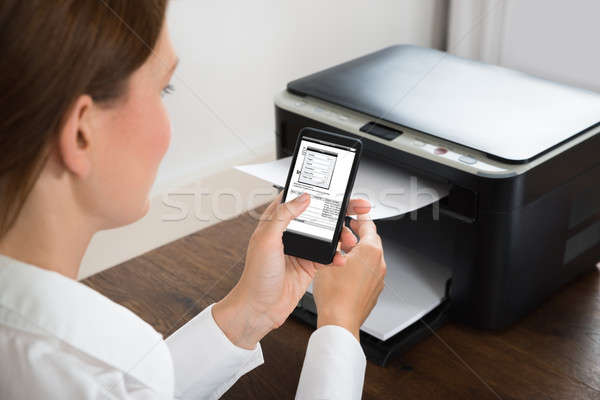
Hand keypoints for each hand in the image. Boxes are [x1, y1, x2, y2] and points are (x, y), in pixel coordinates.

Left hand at [212, 191, 370, 348]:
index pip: (299, 198)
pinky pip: (329, 255)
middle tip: (359, 207)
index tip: (337, 189)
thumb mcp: (266, 239)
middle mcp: (290, 232)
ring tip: (350, 239)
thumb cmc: (255, 276)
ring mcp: (302, 248)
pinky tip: (342, 258)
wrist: (260, 308)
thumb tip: (303, 198)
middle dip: (341, 210)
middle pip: (320, 214)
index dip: (318, 191)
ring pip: (329, 234)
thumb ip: (284, 215)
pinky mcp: (310, 264)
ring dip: (342, 235)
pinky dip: (338, 256)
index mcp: (276, 221)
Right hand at [312, 213, 385, 340]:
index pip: (368, 225)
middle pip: (372, 240)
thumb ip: (334, 245)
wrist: (339, 321)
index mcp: (370, 251)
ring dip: (359, 252)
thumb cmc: (334, 295)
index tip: (356, 214)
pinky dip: (361, 268)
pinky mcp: (375, 290)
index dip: (360, 217)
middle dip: (359, 234)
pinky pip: (369, 272)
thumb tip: (335, 239)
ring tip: (342, 253)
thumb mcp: (327, 260)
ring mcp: (379, 278)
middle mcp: (379, 263)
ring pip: (371, 257)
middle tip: (347, 232)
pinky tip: (346, 272)